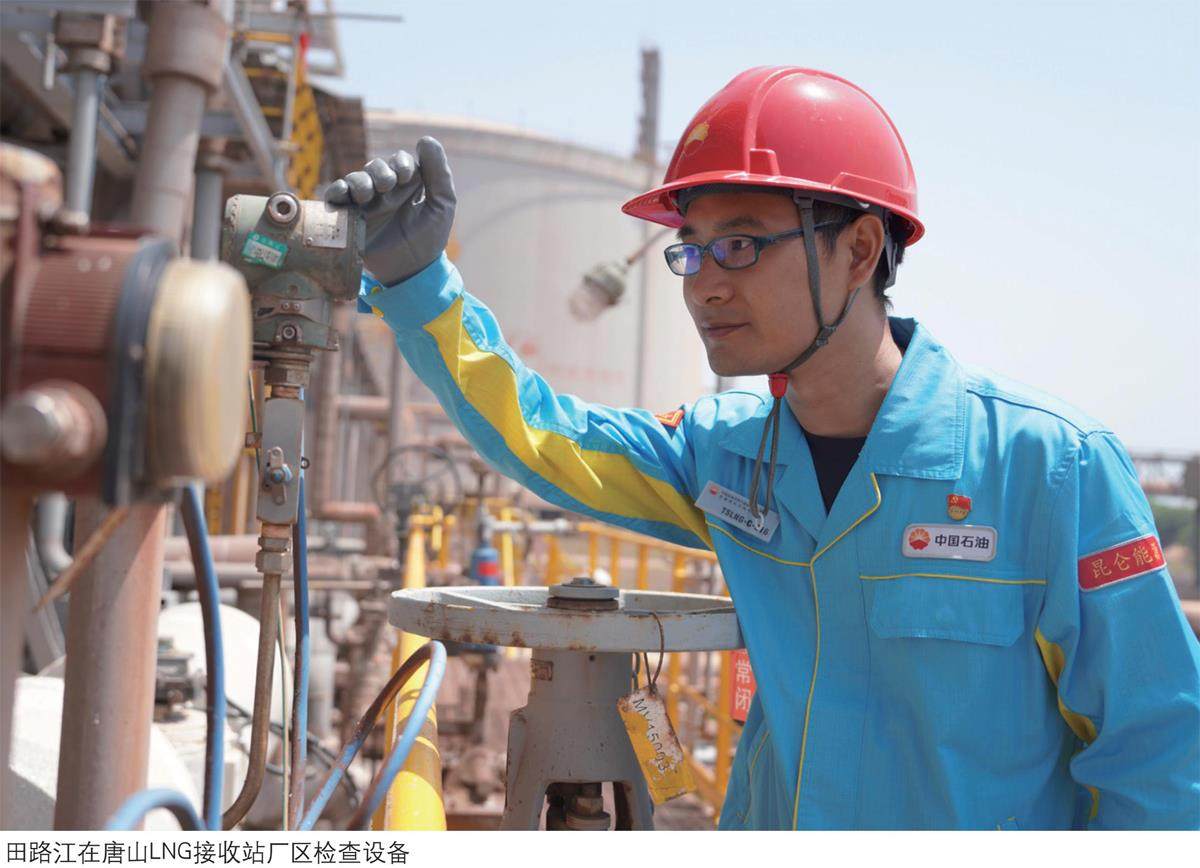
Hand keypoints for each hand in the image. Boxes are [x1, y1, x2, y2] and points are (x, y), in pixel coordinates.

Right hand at [324, 136, 455, 285]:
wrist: (412, 271)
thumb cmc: (429, 238)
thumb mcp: (442, 204)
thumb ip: (439, 173)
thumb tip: (426, 139)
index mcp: (407, 185)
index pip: (399, 161)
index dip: (401, 162)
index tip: (406, 177)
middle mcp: (385, 191)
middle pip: (376, 166)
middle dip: (380, 172)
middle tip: (386, 187)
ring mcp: (366, 203)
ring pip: (355, 178)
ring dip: (359, 181)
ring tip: (366, 195)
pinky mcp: (349, 216)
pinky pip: (336, 196)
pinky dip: (336, 191)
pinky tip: (343, 196)